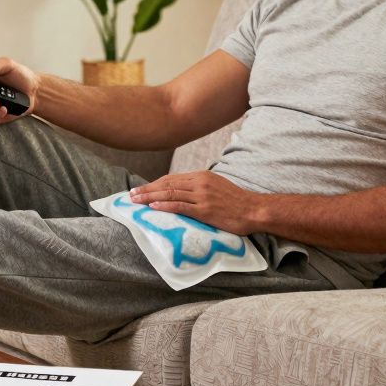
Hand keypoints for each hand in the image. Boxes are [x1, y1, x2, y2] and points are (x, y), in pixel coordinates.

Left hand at [128, 171, 259, 234]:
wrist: (253, 210)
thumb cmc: (236, 201)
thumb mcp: (216, 186)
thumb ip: (199, 186)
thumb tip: (181, 191)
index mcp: (201, 175)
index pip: (172, 178)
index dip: (154, 184)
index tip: (141, 188)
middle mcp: (200, 183)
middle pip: (167, 184)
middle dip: (147, 189)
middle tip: (131, 194)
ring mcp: (202, 196)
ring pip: (170, 194)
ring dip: (150, 197)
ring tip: (136, 201)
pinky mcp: (205, 210)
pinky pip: (180, 207)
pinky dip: (164, 206)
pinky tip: (152, 207)